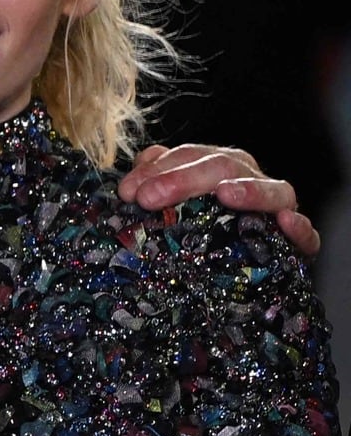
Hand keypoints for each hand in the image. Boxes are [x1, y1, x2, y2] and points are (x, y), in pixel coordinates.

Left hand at [120, 143, 318, 254]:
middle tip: (148, 197)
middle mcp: (249, 182)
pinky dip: (299, 227)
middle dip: (184, 178)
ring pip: (272, 191)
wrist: (231, 279)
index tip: (128, 191)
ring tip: (226, 194)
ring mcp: (277, 210)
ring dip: (249, 190)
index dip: (159, 168)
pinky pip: (306, 235)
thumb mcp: (168, 209)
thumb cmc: (193, 235)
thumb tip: (140, 166)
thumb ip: (154, 182)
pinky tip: (285, 222)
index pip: (190, 156)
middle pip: (224, 166)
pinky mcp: (297, 244)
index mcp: (218, 169)